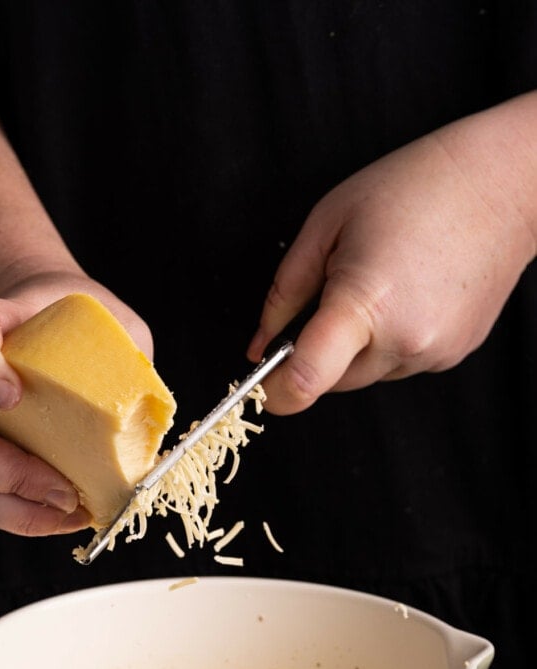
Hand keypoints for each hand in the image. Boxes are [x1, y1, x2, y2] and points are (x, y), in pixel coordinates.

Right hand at [0, 269, 152, 535]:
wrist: (39, 323)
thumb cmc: (73, 322)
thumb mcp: (106, 316)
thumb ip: (123, 350)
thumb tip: (149, 408)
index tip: (11, 395)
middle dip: (12, 479)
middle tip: (66, 491)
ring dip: (21, 512)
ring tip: (75, 512)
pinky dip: (27, 518)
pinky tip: (69, 515)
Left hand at [248, 94, 536, 413]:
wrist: (502, 184)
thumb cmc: (413, 188)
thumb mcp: (326, 224)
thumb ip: (284, 293)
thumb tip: (260, 345)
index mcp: (364, 303)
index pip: (306, 381)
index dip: (273, 391)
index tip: (261, 381)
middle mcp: (403, 339)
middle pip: (332, 381)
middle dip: (319, 351)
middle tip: (336, 290)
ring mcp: (432, 352)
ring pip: (366, 373)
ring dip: (358, 345)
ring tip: (383, 282)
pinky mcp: (452, 355)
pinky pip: (400, 363)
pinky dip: (391, 340)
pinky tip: (410, 293)